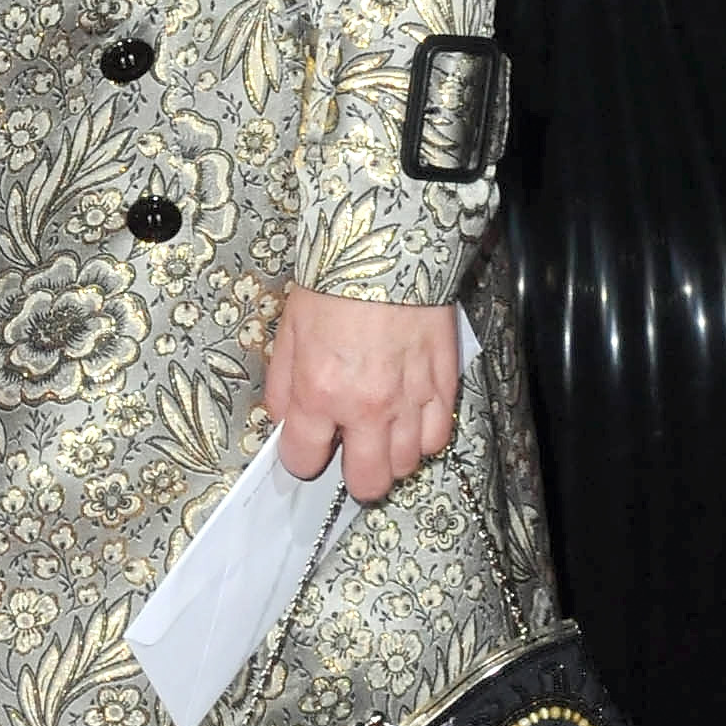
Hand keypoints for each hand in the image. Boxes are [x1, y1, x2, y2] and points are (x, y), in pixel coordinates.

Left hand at [264, 287, 457, 502]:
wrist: (388, 245)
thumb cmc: (335, 282)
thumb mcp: (288, 331)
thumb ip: (282, 385)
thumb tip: (284, 421)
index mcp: (320, 392)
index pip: (304, 459)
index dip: (302, 458)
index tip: (306, 447)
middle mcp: (366, 405)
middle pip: (366, 480)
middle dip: (354, 477)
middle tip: (350, 458)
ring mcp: (410, 398)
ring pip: (405, 464)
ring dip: (390, 457)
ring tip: (381, 435)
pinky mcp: (443, 384)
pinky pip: (438, 436)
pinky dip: (424, 437)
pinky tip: (411, 420)